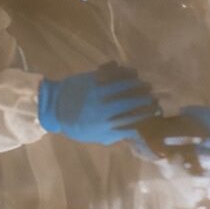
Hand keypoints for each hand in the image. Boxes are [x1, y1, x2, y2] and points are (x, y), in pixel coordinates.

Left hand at [37, 64, 158, 145]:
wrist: (54, 107)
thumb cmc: (75, 125)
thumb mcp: (96, 136)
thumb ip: (114, 134)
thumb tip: (133, 133)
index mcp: (107, 126)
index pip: (134, 121)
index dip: (147, 117)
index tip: (155, 114)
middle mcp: (107, 109)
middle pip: (134, 102)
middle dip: (147, 100)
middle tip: (154, 98)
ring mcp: (101, 92)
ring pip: (127, 86)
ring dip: (139, 85)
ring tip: (146, 86)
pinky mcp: (95, 79)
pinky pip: (115, 73)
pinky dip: (126, 72)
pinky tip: (131, 74)